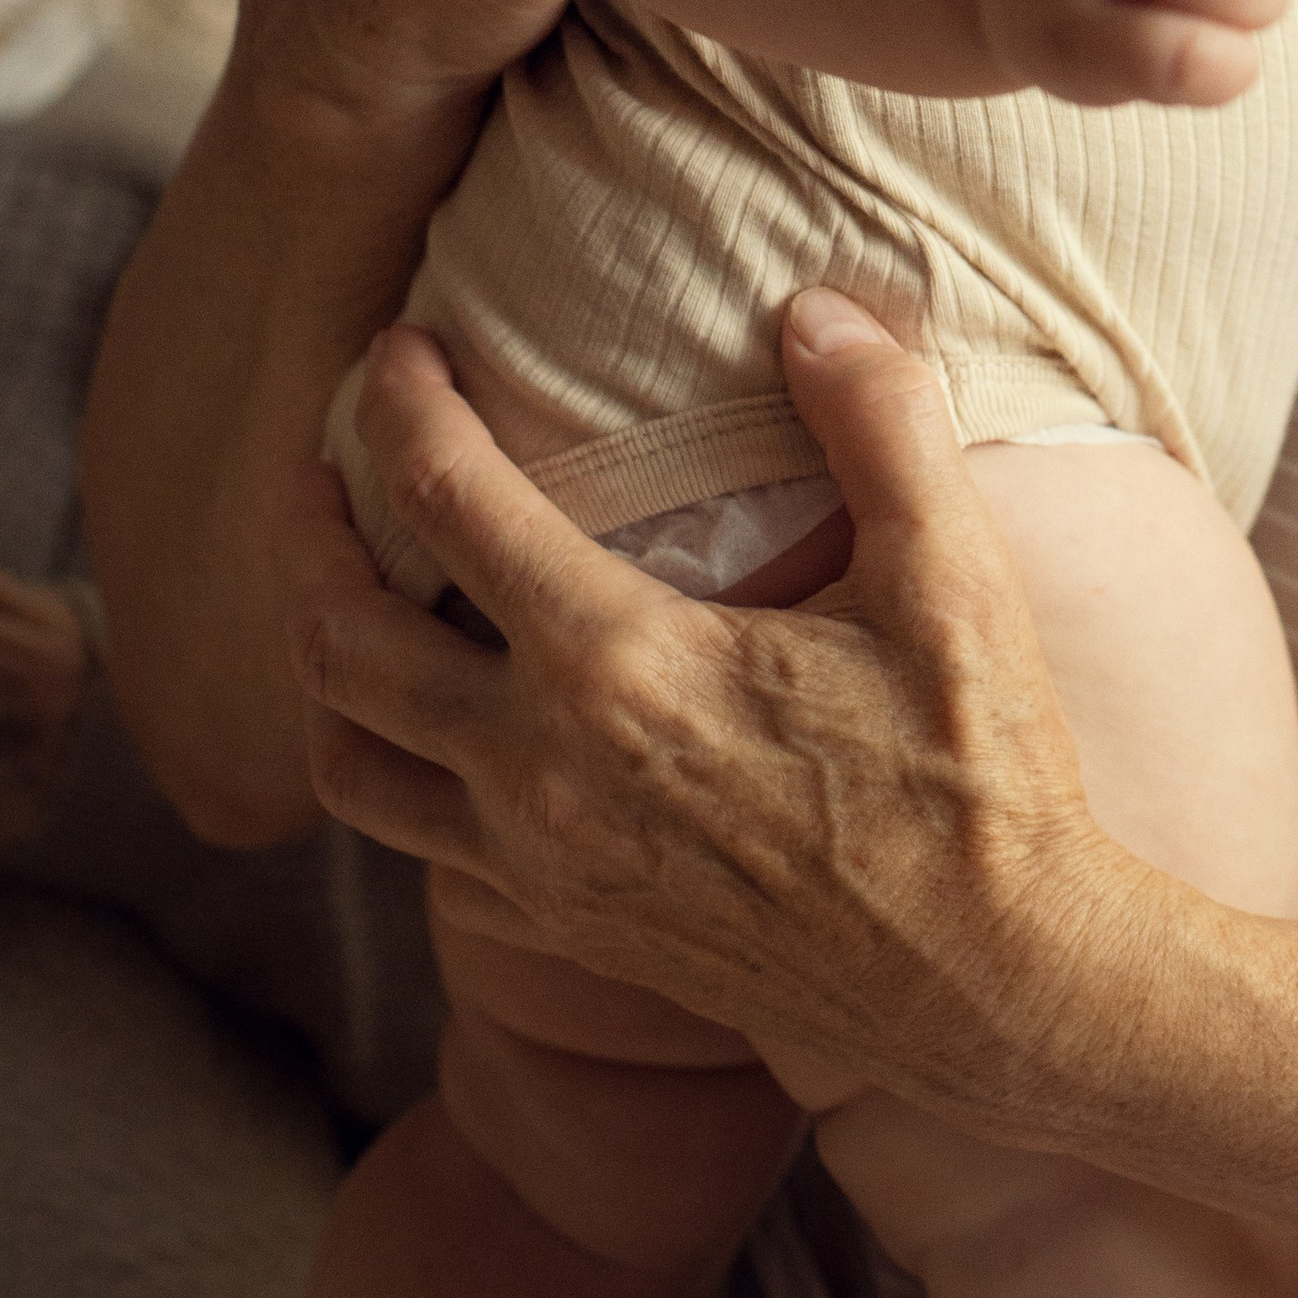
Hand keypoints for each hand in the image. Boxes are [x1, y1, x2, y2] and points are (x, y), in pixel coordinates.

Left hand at [290, 298, 1135, 1137]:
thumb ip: (882, 421)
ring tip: (350, 580)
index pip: (446, 501)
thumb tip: (812, 308)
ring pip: (345, 756)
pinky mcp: (561, 925)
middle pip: (337, 637)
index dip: (398, 406)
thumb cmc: (978, 782)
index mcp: (620, 668)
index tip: (400, 344)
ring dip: (322, 652)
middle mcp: (542, 774)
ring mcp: (539, 864)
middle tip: (329, 453)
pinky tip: (439, 708)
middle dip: (310, 527)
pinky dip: (384, 758)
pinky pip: (411, 838)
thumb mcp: (955, 578)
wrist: (987, 989)